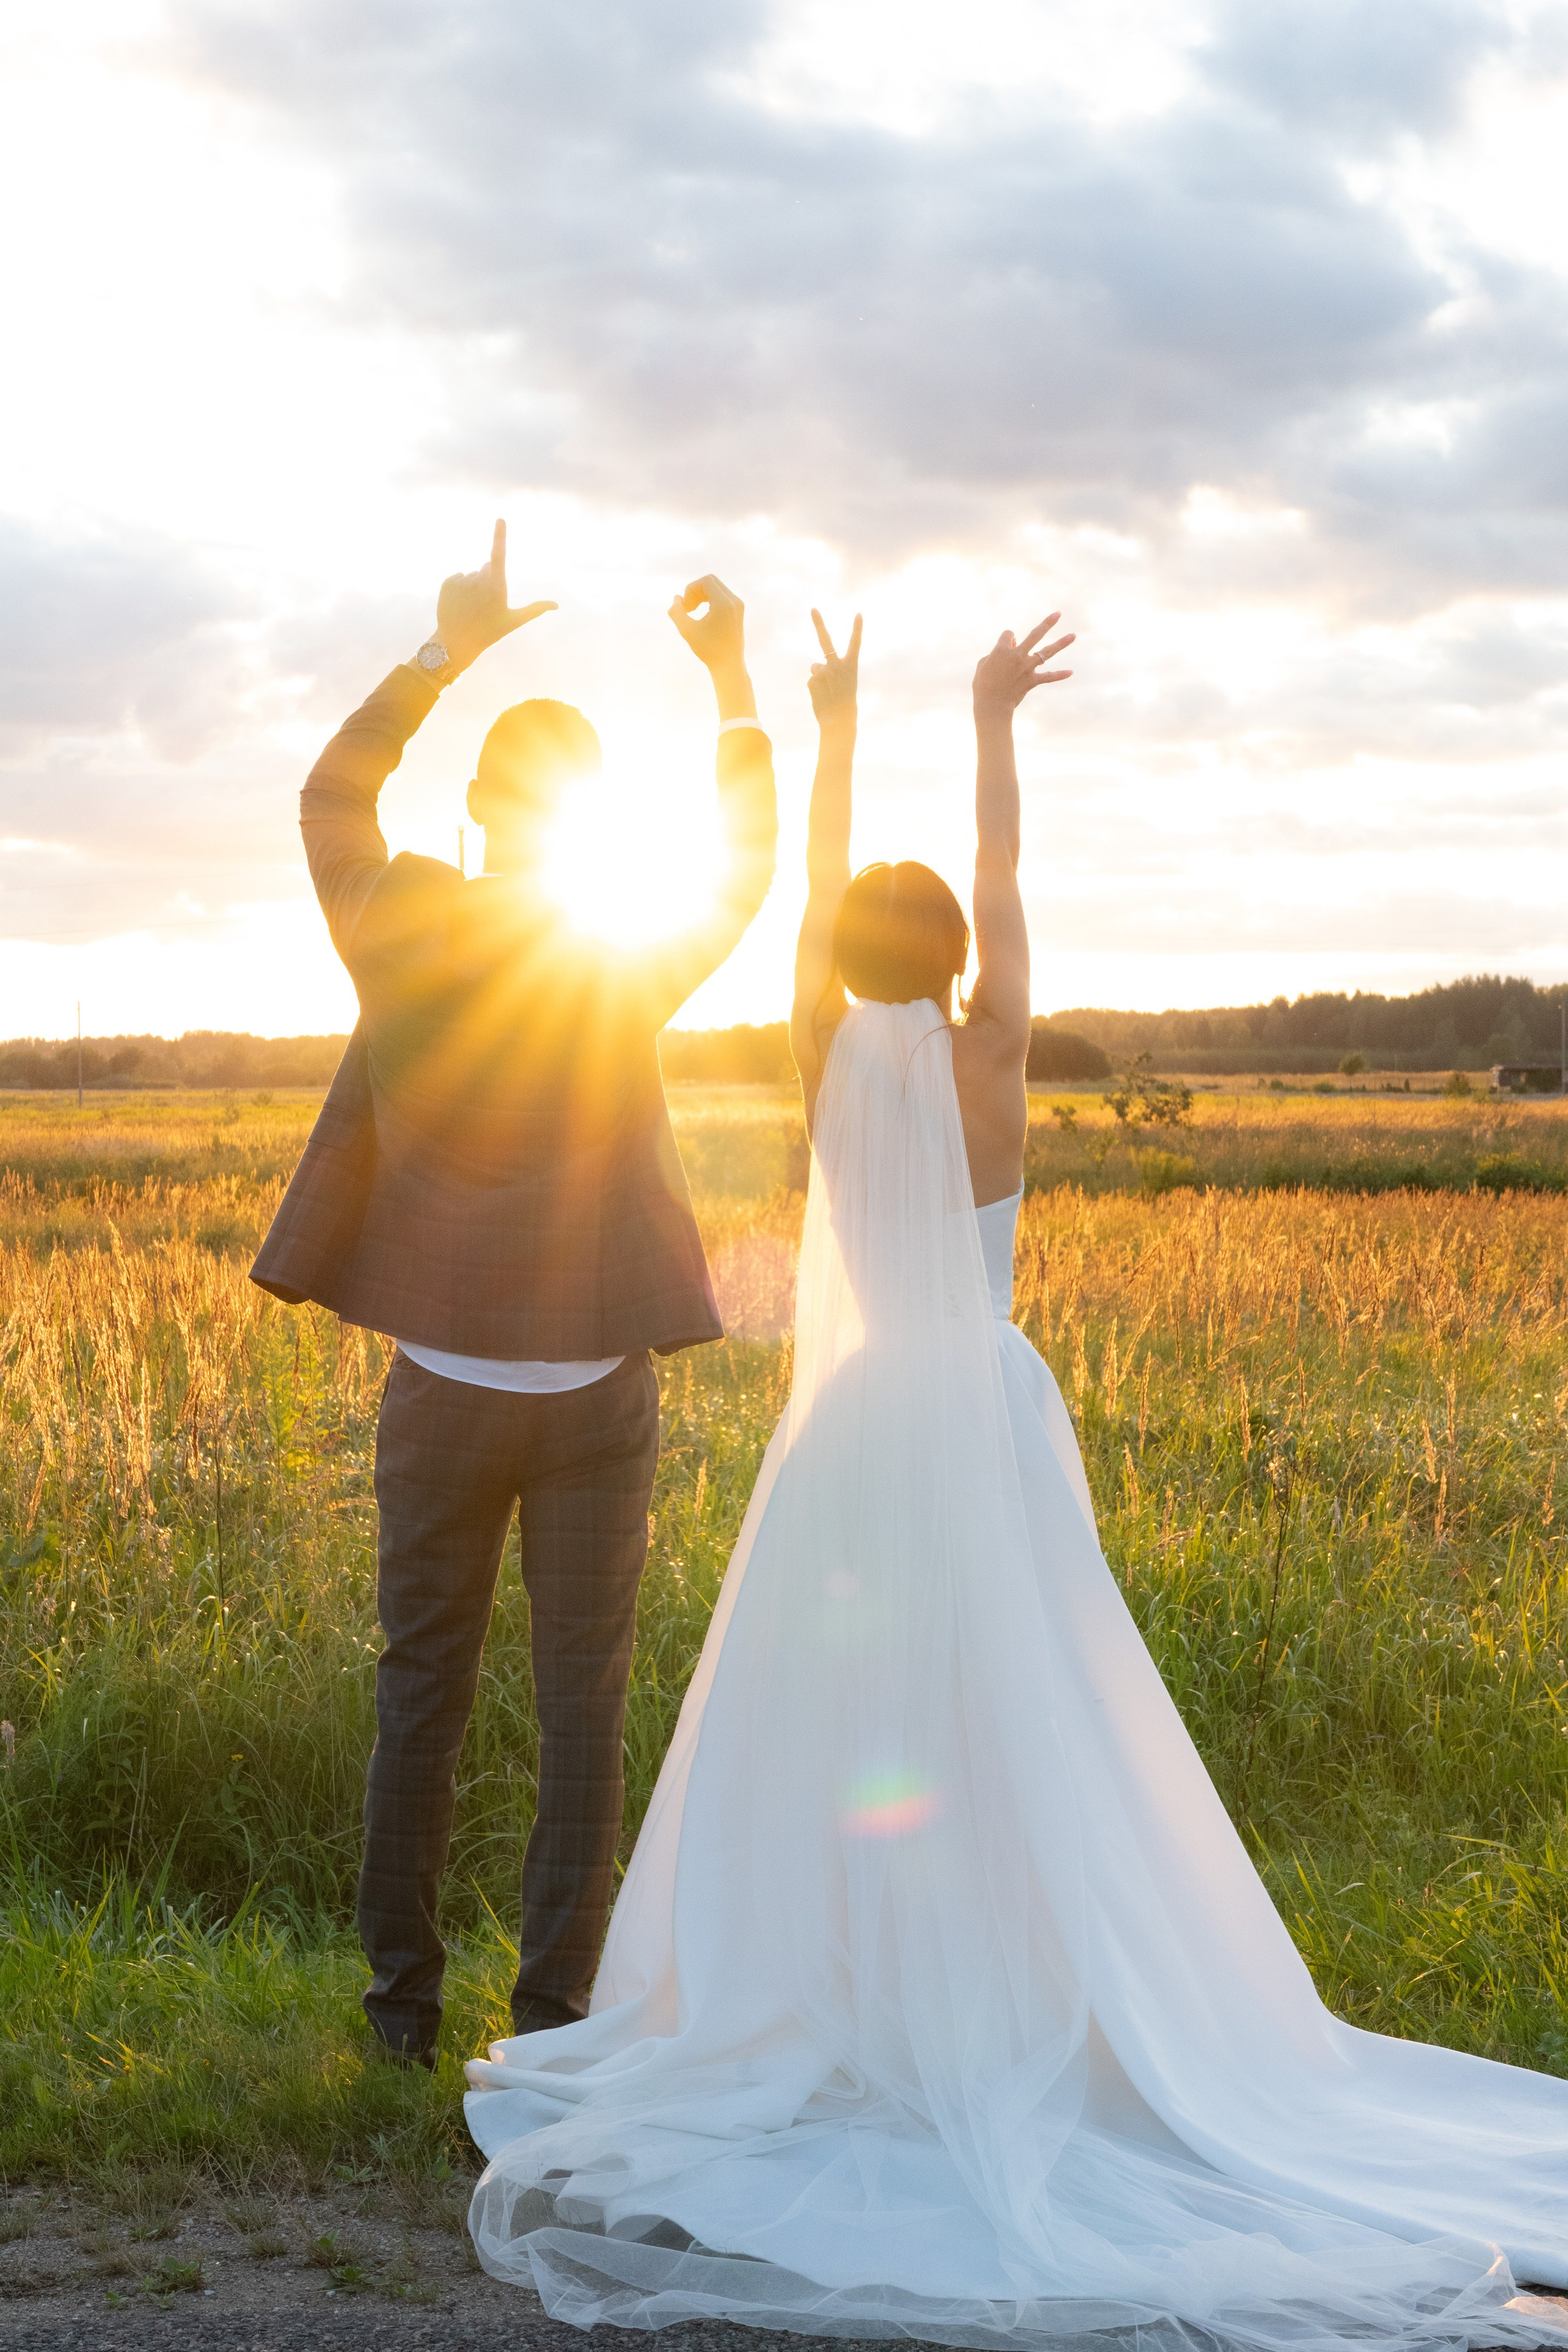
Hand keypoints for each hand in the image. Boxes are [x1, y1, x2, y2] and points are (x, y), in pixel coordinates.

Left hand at [434, 520, 555, 672]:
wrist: (456, 643)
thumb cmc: (489, 632)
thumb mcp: (514, 621)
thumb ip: (535, 609)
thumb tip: (556, 605)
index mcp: (496, 585)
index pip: (498, 554)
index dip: (499, 535)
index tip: (500, 519)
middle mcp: (478, 578)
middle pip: (487, 568)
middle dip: (488, 580)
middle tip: (485, 605)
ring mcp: (462, 580)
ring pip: (471, 576)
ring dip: (472, 587)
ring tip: (470, 608)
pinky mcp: (447, 582)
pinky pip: (457, 578)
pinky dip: (458, 589)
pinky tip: (459, 605)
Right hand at [668, 574, 745, 671]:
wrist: (729, 665)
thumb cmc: (708, 650)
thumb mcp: (687, 631)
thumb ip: (677, 612)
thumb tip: (677, 598)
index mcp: (724, 603)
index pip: (705, 581)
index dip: (690, 590)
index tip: (685, 607)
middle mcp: (734, 601)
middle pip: (710, 581)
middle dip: (695, 591)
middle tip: (688, 609)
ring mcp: (738, 605)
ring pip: (716, 587)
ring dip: (701, 595)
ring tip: (692, 611)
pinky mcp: (738, 610)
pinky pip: (721, 595)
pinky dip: (709, 599)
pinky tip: (702, 614)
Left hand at [808, 609, 861, 725]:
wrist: (838, 721)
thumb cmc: (845, 704)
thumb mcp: (844, 684)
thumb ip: (832, 671)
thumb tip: (815, 667)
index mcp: (851, 666)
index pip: (855, 643)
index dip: (857, 628)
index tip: (859, 613)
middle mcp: (837, 665)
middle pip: (825, 640)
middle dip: (818, 623)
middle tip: (813, 609)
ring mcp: (823, 671)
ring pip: (816, 668)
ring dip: (819, 677)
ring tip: (827, 692)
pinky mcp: (812, 680)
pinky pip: (811, 680)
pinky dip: (815, 688)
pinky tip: (822, 697)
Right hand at [972, 615, 1074, 715]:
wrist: (990, 705)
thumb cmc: (982, 684)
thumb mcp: (983, 663)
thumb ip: (996, 651)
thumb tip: (1014, 643)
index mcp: (1002, 650)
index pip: (1009, 635)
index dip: (1007, 640)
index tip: (1004, 649)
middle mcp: (1017, 656)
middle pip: (1035, 634)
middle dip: (1048, 623)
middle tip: (1058, 614)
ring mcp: (1027, 668)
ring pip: (1047, 652)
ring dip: (1061, 643)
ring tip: (1073, 635)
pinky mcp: (1032, 681)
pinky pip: (1049, 677)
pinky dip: (1060, 675)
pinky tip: (1071, 672)